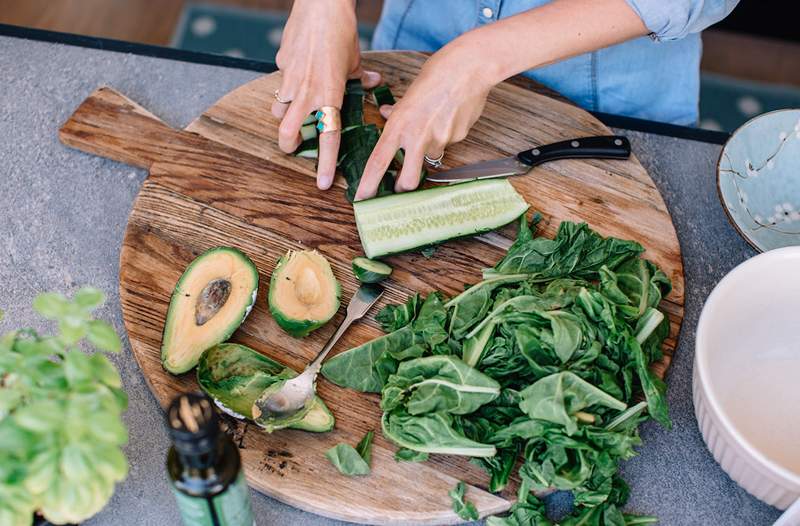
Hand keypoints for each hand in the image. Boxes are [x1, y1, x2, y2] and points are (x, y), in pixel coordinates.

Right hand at [272, 0, 381, 189]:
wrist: (321, 4)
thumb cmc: (340, 31)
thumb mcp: (354, 60)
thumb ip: (358, 77)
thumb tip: (370, 80)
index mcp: (330, 95)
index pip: (328, 137)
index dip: (326, 163)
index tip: (324, 183)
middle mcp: (308, 92)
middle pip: (287, 133)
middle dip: (288, 146)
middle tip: (294, 147)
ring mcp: (290, 80)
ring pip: (277, 111)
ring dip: (283, 116)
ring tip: (293, 112)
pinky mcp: (280, 65)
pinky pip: (279, 84)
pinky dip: (284, 88)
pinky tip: (294, 78)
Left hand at [354, 43, 492, 199]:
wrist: (469, 67)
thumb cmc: (438, 73)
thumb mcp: (409, 93)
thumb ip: (398, 111)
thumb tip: (387, 113)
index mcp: (399, 125)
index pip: (378, 162)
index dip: (369, 185)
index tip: (362, 199)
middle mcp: (417, 137)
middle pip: (407, 180)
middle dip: (403, 186)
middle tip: (401, 183)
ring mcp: (439, 140)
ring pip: (431, 156)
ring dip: (430, 147)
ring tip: (436, 120)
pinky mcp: (458, 138)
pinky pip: (449, 142)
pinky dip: (448, 132)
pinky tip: (452, 112)